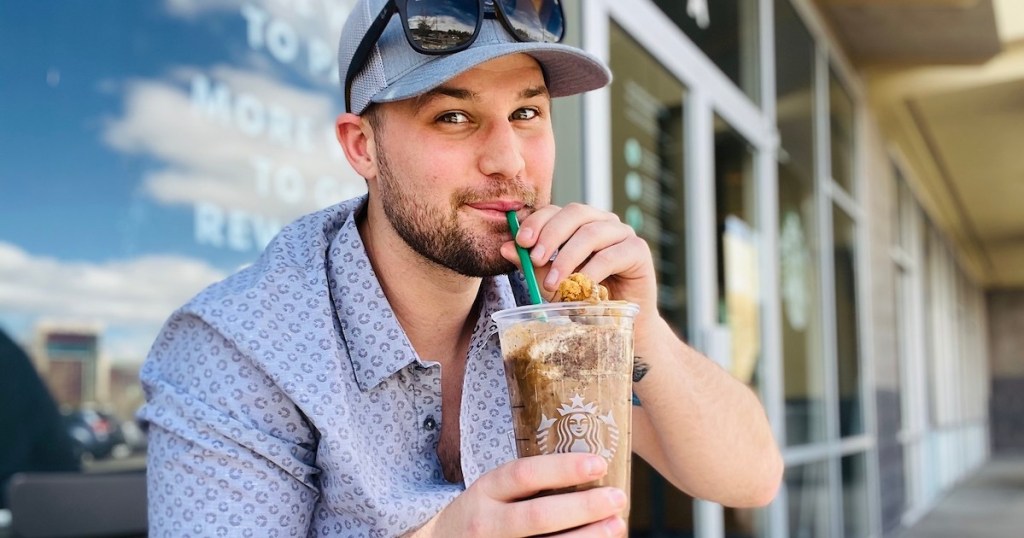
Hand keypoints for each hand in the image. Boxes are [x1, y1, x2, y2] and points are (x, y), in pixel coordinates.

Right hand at [414, 453, 626, 536]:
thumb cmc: (483, 515)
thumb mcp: (493, 492)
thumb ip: (527, 485)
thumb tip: (590, 471)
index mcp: (486, 491)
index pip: (524, 474)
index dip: (563, 469)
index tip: (598, 464)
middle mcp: (488, 523)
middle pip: (538, 515)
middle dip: (583, 507)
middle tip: (618, 497)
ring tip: (617, 525)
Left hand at [501, 203, 657, 314]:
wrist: (618, 325)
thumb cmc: (584, 299)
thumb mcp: (553, 281)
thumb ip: (533, 264)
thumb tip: (506, 247)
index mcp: (580, 222)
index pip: (556, 210)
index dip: (537, 222)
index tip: (520, 242)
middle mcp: (602, 221)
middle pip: (575, 213)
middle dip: (551, 234)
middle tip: (535, 258)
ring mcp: (623, 233)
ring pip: (592, 233)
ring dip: (568, 258)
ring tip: (554, 283)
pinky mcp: (638, 250)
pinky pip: (612, 255)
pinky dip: (592, 271)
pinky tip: (581, 287)